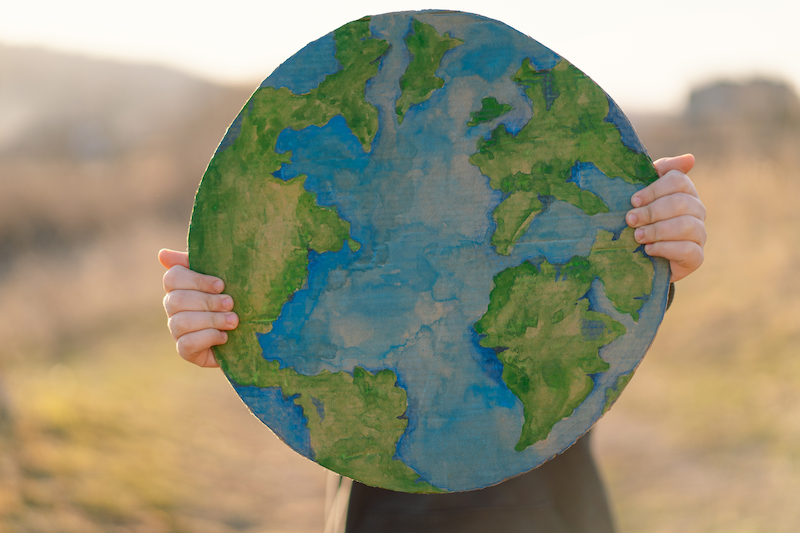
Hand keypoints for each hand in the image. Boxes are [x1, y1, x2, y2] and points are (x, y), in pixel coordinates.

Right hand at [159, 249, 237, 367]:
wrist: (251, 333)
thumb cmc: (236, 300)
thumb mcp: (224, 278)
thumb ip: (199, 262)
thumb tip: (162, 254)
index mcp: (181, 287)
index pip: (172, 278)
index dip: (196, 280)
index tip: (221, 285)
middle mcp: (174, 308)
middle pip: (177, 300)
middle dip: (207, 302)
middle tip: (230, 304)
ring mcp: (177, 330)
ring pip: (180, 322)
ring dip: (211, 320)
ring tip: (233, 321)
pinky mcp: (185, 351)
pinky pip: (186, 344)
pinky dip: (208, 338)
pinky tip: (224, 337)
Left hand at [626, 154, 705, 281]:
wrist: (643, 258)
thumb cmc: (642, 221)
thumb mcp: (644, 197)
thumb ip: (659, 174)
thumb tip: (690, 159)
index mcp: (685, 192)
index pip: (678, 180)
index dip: (654, 189)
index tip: (634, 200)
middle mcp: (697, 211)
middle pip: (681, 202)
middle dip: (652, 211)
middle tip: (630, 220)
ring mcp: (700, 234)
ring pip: (687, 225)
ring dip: (657, 230)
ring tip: (637, 236)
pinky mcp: (696, 257)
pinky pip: (688, 250)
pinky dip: (665, 248)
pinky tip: (649, 249)